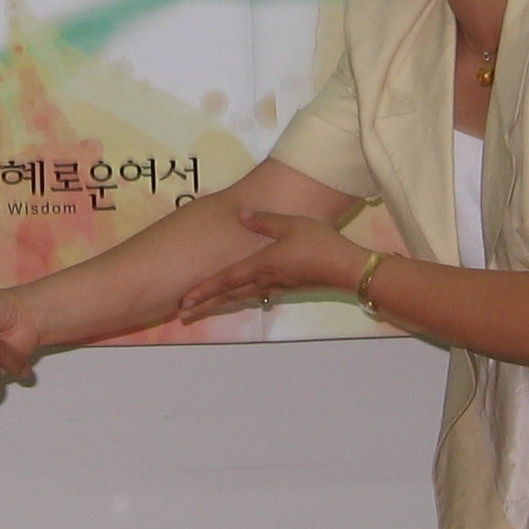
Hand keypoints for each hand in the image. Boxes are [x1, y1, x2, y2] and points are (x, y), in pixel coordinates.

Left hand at [177, 208, 361, 322]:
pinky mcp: (287, 287)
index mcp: (261, 266)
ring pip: (240, 297)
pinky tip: (237, 298)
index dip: (203, 290)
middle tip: (182, 314)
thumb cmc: (319, 245)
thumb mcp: (291, 225)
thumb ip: (264, 220)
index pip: (225, 280)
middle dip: (204, 304)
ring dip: (218, 305)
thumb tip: (240, 215)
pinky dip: (238, 299)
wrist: (346, 269)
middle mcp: (264, 280)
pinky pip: (254, 295)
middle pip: (228, 295)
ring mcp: (276, 286)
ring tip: (200, 311)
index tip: (184, 300)